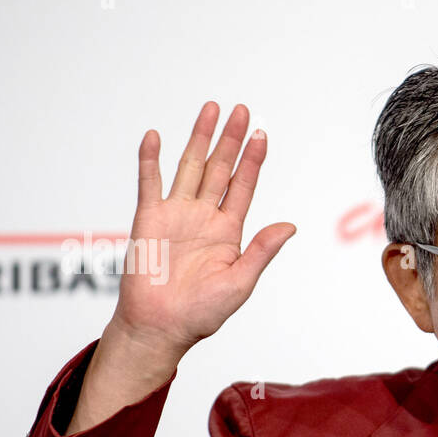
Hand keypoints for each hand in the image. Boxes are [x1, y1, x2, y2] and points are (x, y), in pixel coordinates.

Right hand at [111, 101, 294, 361]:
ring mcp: (175, 215)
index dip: (252, 160)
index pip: (243, 186)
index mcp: (227, 232)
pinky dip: (151, 159)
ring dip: (198, 138)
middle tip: (241, 110)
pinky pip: (149, 183)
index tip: (262, 134)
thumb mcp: (241, 282)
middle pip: (219, 168)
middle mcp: (203, 217)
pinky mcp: (148, 219)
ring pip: (189, 167)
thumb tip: (289, 226)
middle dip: (230, 139)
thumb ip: (262, 251)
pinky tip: (156, 136)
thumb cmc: (201, 313)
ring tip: (210, 110)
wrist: (160, 326)